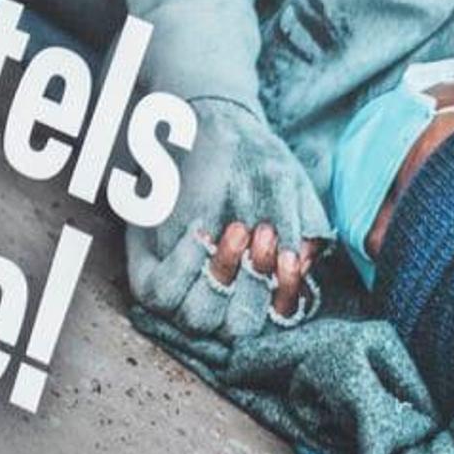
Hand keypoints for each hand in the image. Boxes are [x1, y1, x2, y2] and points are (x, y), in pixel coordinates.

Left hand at [125, 95, 330, 332]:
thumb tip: (302, 261)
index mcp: (264, 284)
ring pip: (200, 317)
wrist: (210, 127)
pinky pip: (164, 295)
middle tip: (262, 236)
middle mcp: (226, 295)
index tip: (288, 258)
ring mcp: (186, 289)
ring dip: (221, 272)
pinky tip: (198, 230)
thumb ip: (302, 228)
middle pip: (241, 327)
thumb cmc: (253, 163)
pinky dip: (184, 265)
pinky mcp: (151, 277)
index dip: (284, 296)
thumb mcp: (288, 189)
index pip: (279, 317)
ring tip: (234, 227)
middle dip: (254, 287)